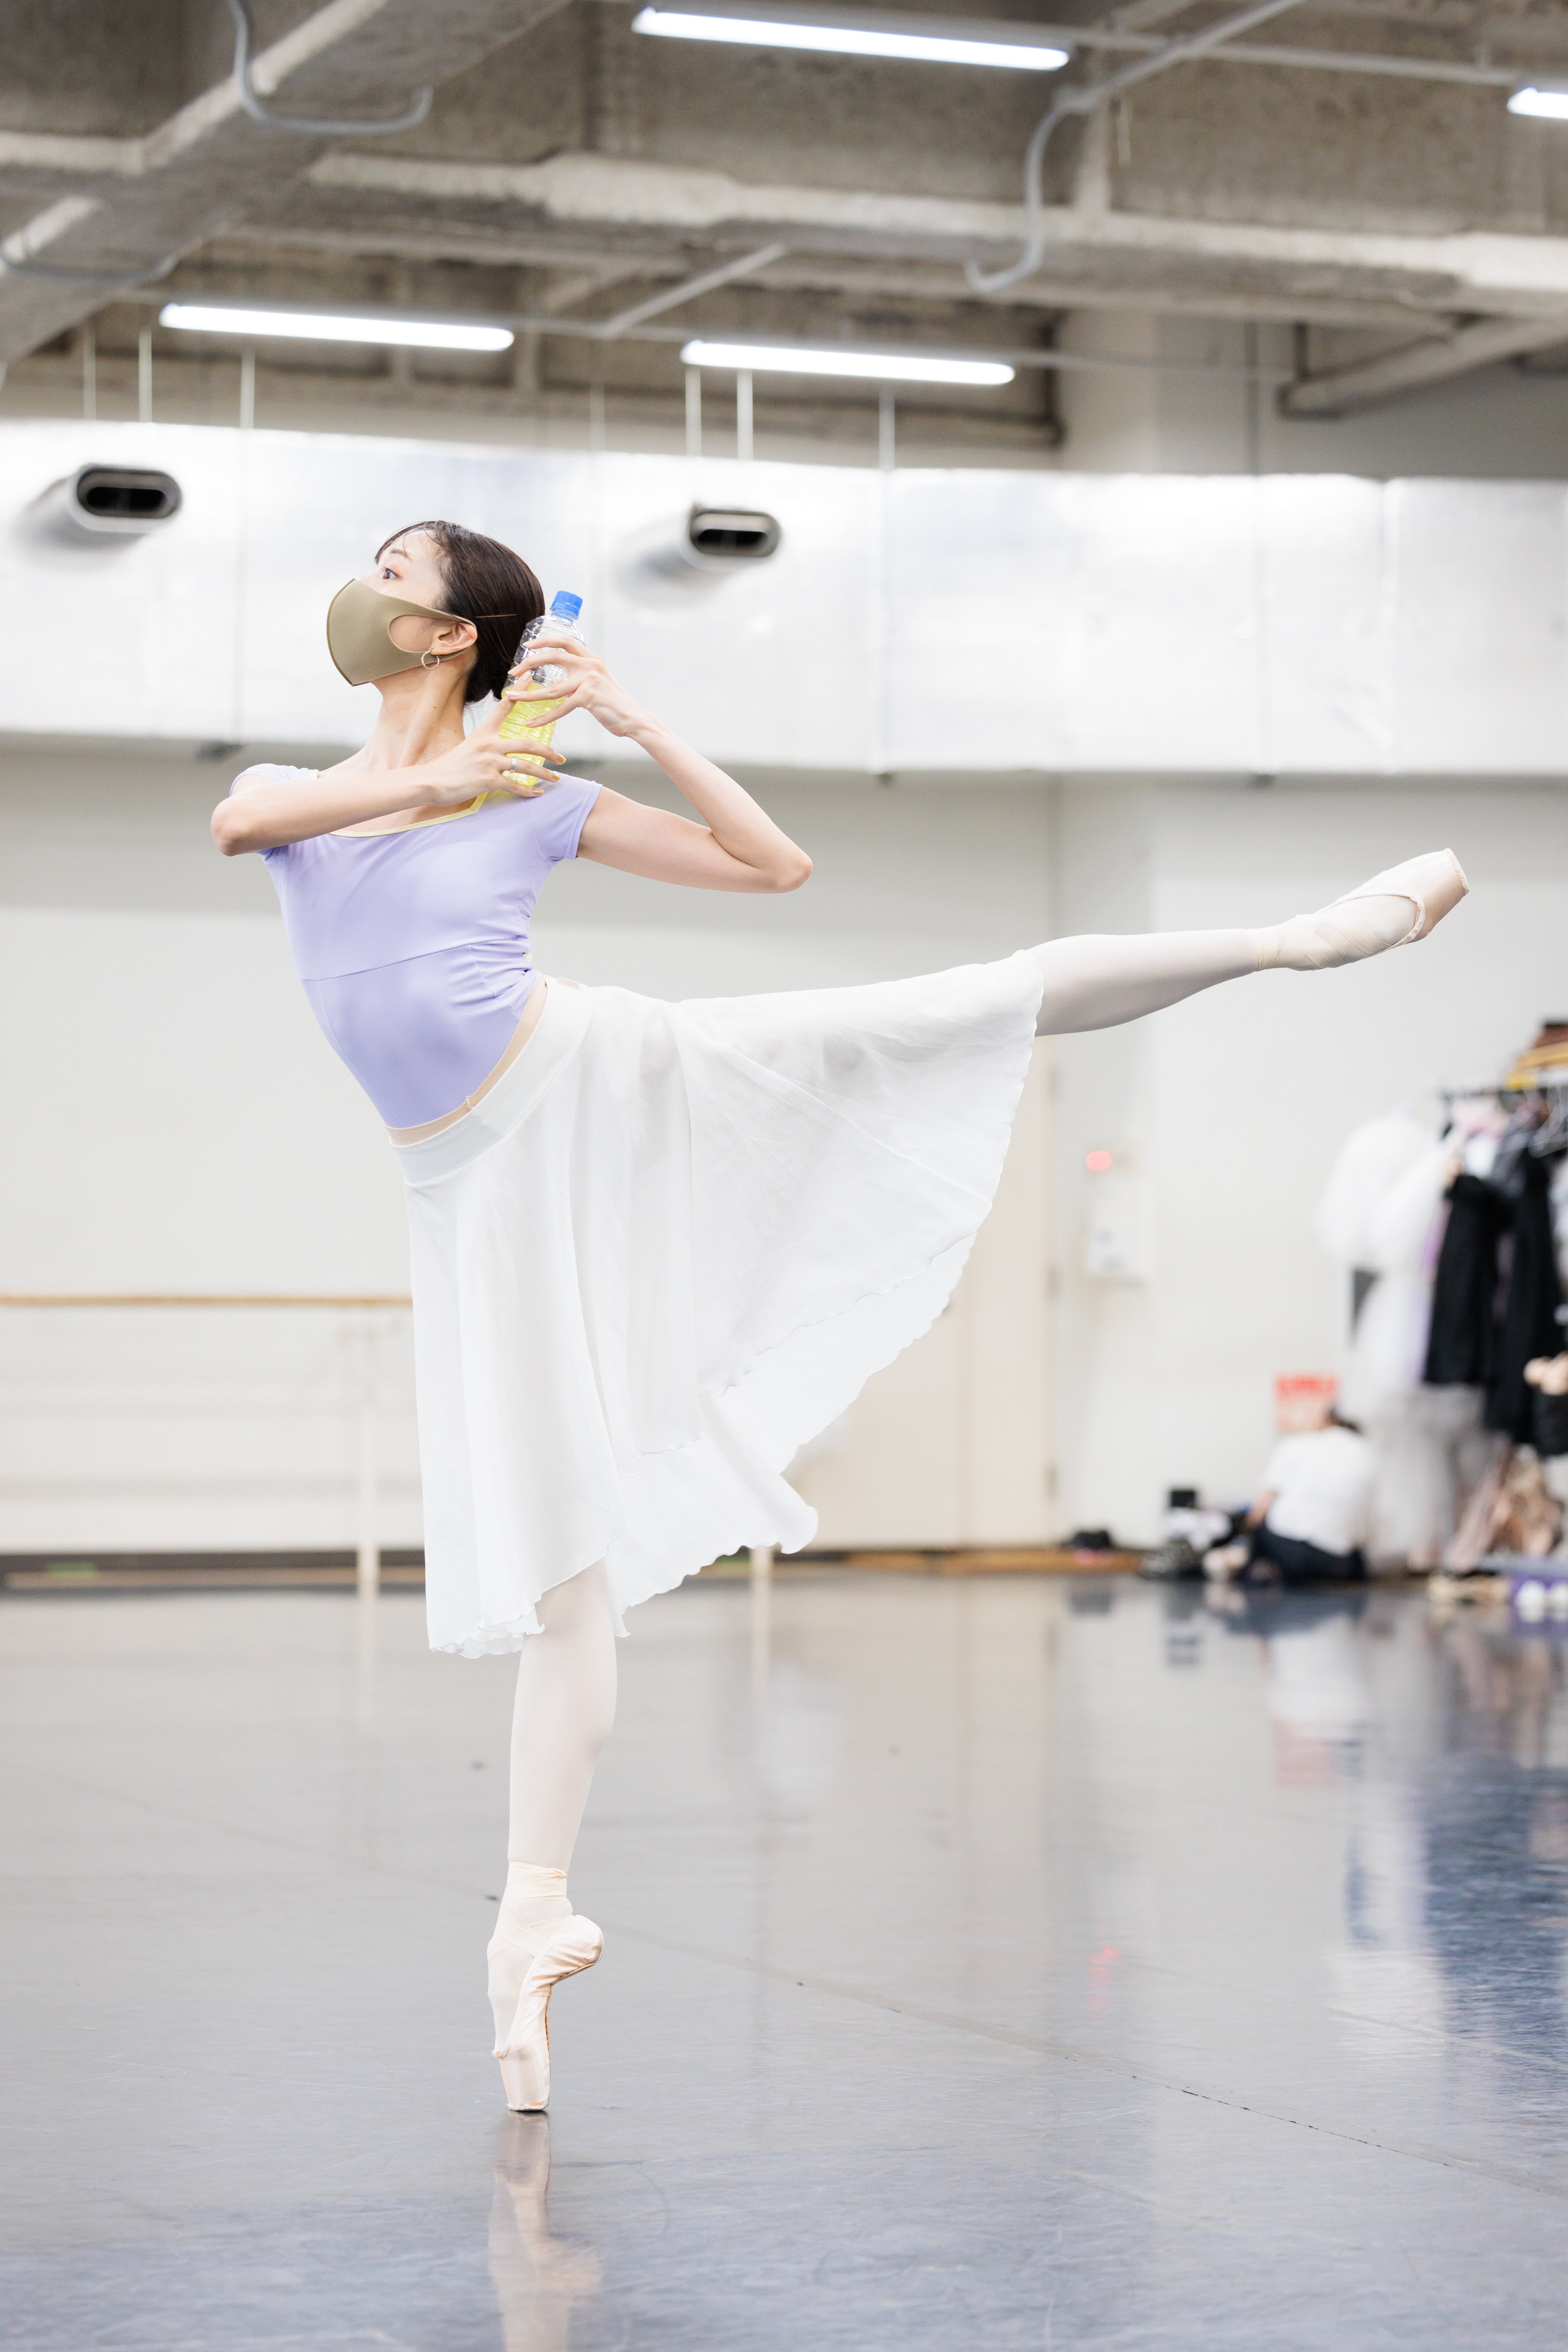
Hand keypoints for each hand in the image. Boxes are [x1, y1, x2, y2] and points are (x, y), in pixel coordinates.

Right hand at [419, 701, 566, 803]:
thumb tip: (496, 750)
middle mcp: (489, 744)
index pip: (504, 707)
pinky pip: (515, 785)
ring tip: (556, 779)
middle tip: (562, 758)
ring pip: (526, 766)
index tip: (531, 678)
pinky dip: (528, 791)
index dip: (519, 692)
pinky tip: (537, 794)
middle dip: (549, 752)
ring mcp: (490, 762)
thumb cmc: (447, 767)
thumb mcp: (466, 748)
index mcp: (483, 732)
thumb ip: (484, 746)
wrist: (430, 781)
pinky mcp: (488, 780)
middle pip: (528, 743)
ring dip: (544, 774)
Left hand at [503, 635, 651, 740]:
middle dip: (529, 662)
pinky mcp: (588, 697)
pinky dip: (543, 717)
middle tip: (513, 672)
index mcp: (591, 659)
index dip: (544, 640)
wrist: (633, 719)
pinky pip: (559, 708)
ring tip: (511, 697)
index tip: (527, 645)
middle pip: (553, 656)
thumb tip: (558, 679)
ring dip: (528, 694)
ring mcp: (589, 680)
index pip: (564, 641)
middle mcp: (590, 665)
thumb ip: (578, 679)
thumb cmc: (614, 705)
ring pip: (550, 688)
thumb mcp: (597, 684)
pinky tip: (531, 723)